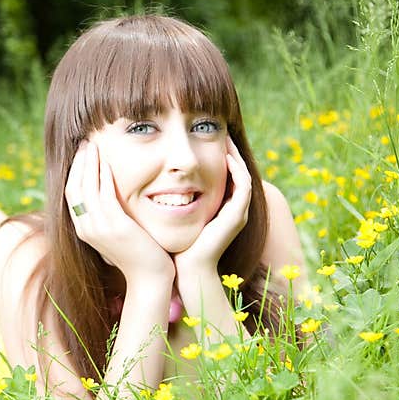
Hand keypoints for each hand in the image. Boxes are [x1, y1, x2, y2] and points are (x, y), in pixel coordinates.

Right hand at [65, 141, 173, 282]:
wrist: (149, 278)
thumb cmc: (138, 254)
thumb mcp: (116, 232)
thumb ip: (108, 215)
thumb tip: (107, 196)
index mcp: (83, 229)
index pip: (71, 194)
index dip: (74, 171)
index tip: (82, 153)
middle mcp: (85, 228)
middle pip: (73, 188)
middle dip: (78, 163)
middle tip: (85, 142)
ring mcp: (98, 228)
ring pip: (86, 188)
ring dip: (89, 163)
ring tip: (93, 145)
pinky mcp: (114, 226)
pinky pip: (104, 195)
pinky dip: (103, 176)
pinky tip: (107, 162)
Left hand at [173, 135, 250, 274]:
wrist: (187, 269)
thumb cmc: (177, 245)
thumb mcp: (175, 215)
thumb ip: (174, 199)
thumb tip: (154, 181)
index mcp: (222, 208)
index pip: (227, 174)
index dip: (220, 155)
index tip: (206, 138)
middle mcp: (235, 209)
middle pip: (238, 171)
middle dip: (230, 150)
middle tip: (219, 130)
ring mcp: (239, 212)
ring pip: (244, 174)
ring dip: (235, 155)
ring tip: (225, 137)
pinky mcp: (238, 216)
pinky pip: (243, 185)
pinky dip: (236, 169)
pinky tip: (224, 156)